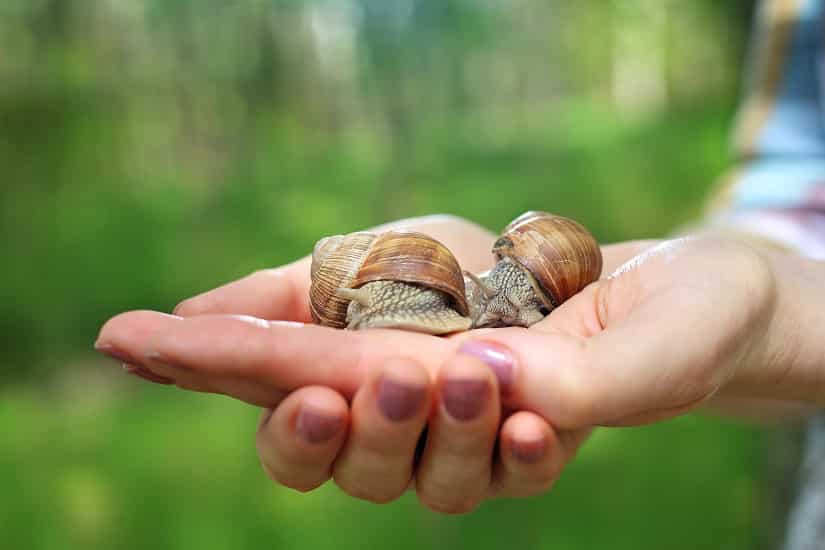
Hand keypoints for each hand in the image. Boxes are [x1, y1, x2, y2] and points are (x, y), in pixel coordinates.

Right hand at [98, 215, 640, 511]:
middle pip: (327, 465)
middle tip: (376, 375)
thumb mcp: (398, 250)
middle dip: (339, 430)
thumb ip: (304, 285)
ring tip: (473, 370)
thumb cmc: (503, 264)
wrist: (645, 283)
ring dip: (437, 431)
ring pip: (421, 482)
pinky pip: (518, 473)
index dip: (198, 364)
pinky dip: (520, 449)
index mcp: (354, 362)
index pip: (265, 381)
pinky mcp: (545, 447)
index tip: (133, 342)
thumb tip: (195, 309)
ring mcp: (470, 440)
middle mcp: (401, 417)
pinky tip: (535, 418)